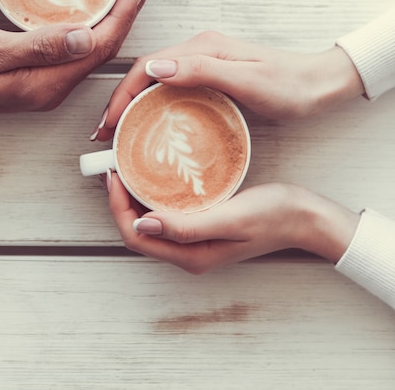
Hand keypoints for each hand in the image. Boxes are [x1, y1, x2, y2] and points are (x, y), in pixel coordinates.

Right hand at [0, 0, 156, 119]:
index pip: (101, 45)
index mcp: (47, 81)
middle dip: (127, 9)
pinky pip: (75, 45)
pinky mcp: (37, 71)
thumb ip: (37, 47)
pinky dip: (90, 19)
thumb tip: (85, 37)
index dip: (126, 11)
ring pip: (92, 44)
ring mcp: (46, 80)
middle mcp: (53, 84)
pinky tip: (91, 2)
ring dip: (112, 13)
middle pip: (104, 45)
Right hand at [93, 31, 363, 139]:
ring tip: (122, 134)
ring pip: (156, 82)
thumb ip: (202, 70)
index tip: (109, 125)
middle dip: (121, 102)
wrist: (319, 84)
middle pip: (145, 74)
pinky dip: (153, 106)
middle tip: (107, 136)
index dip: (122, 95)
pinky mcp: (211, 75)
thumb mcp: (246, 80)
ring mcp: (203, 62)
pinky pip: (171, 89)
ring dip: (134, 105)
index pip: (146, 67)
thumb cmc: (289, 86)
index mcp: (200, 48)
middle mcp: (197, 51)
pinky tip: (151, 125)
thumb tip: (155, 66)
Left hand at [107, 173, 359, 272]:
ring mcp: (195, 240)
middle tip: (115, 165)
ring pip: (150, 220)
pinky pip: (167, 212)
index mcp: (190, 255)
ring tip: (127, 165)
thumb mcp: (231, 218)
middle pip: (137, 229)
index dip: (117, 207)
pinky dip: (153, 194)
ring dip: (134, 196)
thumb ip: (188, 226)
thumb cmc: (274, 216)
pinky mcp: (202, 225)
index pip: (136, 235)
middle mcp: (188, 251)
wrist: (305, 217)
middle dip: (119, 200)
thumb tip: (143, 222)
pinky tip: (154, 174)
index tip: (114, 174)